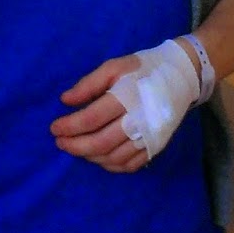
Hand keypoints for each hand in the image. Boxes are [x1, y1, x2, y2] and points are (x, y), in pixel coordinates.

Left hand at [50, 54, 149, 173]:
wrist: (180, 77)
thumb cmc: (141, 69)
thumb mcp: (114, 66)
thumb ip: (89, 84)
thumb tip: (65, 101)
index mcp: (126, 98)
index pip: (91, 119)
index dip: (69, 126)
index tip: (54, 128)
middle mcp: (138, 121)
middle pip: (101, 143)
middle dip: (75, 146)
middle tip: (60, 143)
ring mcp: (149, 138)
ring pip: (113, 158)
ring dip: (90, 157)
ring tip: (76, 148)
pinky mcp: (155, 147)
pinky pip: (129, 165)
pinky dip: (110, 166)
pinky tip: (98, 157)